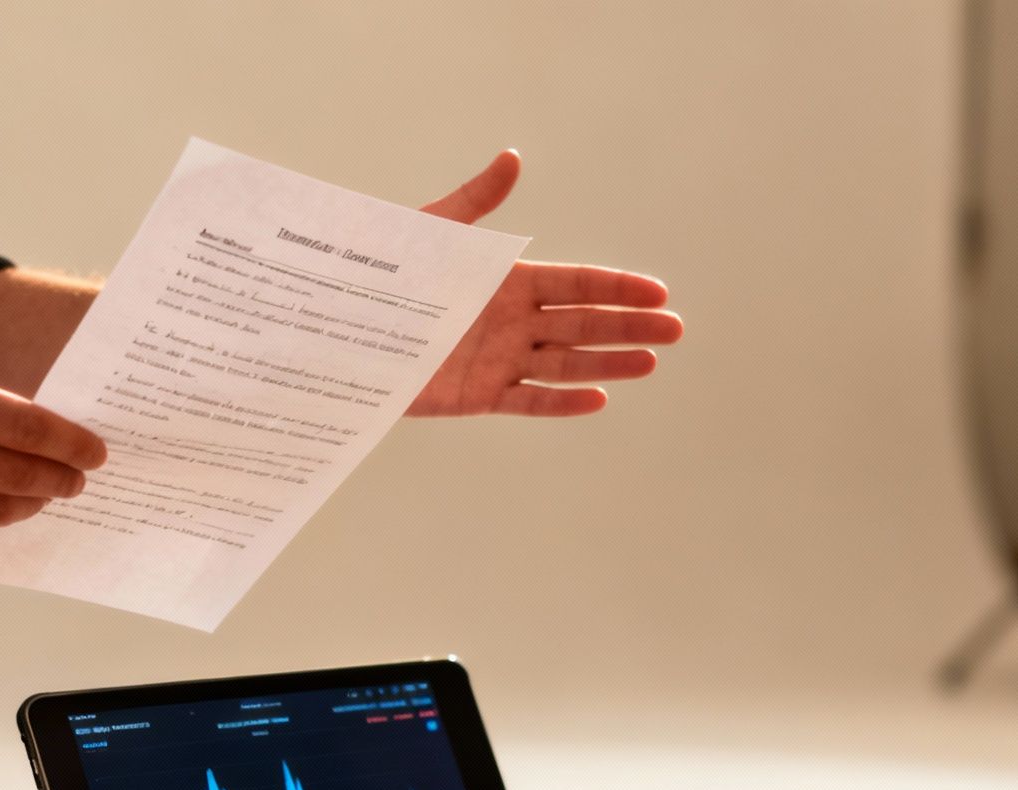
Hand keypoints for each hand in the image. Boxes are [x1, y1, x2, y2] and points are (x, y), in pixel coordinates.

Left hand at [410, 150, 683, 416]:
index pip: (578, 284)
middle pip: (584, 324)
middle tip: (675, 330)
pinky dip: (562, 403)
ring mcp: (499, 360)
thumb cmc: (383, 271)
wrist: (342, 326)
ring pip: (567, 364)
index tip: (658, 292)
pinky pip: (529, 401)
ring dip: (609, 363)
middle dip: (630, 326)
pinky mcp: (478, 395)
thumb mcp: (432, 230)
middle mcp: (512, 321)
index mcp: (509, 279)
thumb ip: (476, 201)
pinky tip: (598, 398)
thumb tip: (513, 158)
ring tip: (650, 362)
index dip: (618, 288)